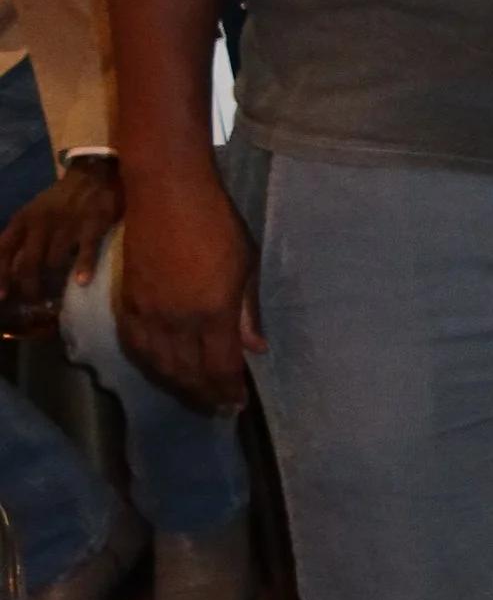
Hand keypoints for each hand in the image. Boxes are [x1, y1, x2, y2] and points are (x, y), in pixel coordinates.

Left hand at [0, 164, 121, 326]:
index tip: (2, 296)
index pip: (3, 250)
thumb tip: (11, 270)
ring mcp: (66, 223)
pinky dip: (84, 267)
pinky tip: (82, 282)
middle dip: (29, 286)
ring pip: (54, 261)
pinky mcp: (92, 223)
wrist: (91, 174)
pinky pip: (86, 249)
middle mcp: (41, 222)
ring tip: (57, 297)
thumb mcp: (32, 213)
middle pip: (28, 263)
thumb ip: (21, 238)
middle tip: (34, 301)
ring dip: (54, 282)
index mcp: (23, 219)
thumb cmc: (59, 201)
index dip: (1, 275)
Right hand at [116, 164, 261, 408]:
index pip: (221, 368)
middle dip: (206, 395)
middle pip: (189, 374)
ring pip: (160, 366)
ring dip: (179, 385)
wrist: (167, 192)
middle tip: (219, 406)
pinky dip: (150, 364)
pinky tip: (161, 368)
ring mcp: (149, 313)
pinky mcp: (128, 302)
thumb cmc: (217, 222)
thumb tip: (256, 349)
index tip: (238, 404)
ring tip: (195, 393)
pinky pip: (136, 346)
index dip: (229, 391)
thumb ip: (248, 312)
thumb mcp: (247, 265)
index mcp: (213, 313)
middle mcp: (178, 321)